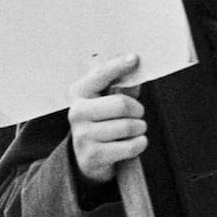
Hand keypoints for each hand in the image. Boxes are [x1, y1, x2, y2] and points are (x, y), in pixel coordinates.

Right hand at [68, 53, 146, 182]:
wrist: (88, 157)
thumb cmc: (103, 121)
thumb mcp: (107, 100)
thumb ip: (120, 84)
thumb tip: (134, 64)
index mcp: (79, 93)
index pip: (101, 74)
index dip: (119, 66)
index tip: (135, 59)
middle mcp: (76, 112)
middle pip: (122, 104)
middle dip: (137, 109)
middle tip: (138, 113)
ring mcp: (83, 136)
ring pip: (128, 126)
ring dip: (140, 128)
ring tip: (135, 129)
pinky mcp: (93, 156)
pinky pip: (130, 146)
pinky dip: (140, 144)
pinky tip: (135, 142)